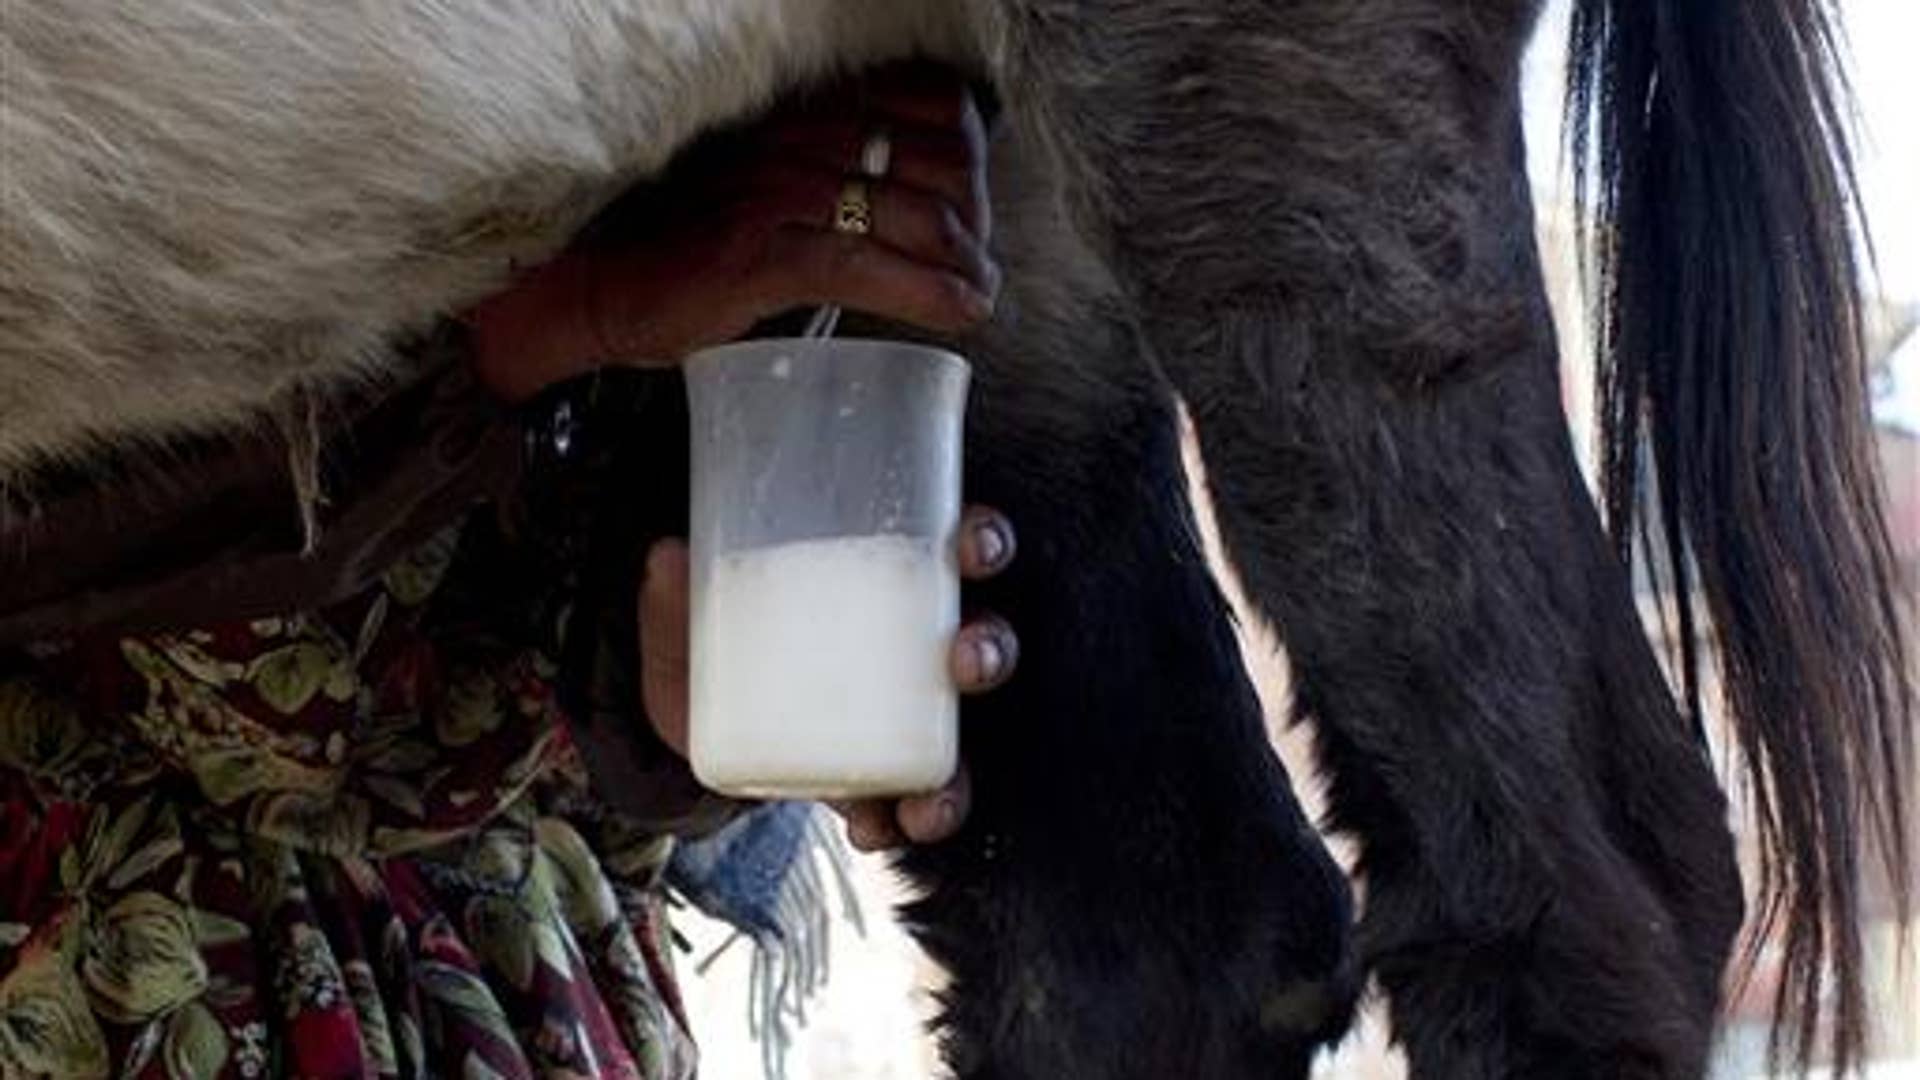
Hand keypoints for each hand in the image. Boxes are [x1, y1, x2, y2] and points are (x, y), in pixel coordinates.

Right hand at [466, 62, 997, 401]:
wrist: (593, 281)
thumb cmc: (685, 238)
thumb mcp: (773, 182)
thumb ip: (836, 176)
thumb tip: (926, 213)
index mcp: (805, 107)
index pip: (932, 103)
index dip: (969, 158)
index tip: (969, 206)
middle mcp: (797, 133)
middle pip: (941, 159)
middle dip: (973, 217)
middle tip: (973, 263)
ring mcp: (778, 189)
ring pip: (914, 212)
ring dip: (962, 262)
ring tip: (974, 294)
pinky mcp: (758, 251)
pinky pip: (867, 264)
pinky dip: (928, 293)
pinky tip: (959, 314)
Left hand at [638, 506, 1018, 849]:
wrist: (694, 722)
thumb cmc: (717, 648)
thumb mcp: (689, 618)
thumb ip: (677, 596)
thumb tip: (665, 556)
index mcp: (885, 587)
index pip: (954, 552)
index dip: (982, 543)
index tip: (973, 548)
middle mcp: (910, 654)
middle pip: (981, 644)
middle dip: (990, 651)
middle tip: (966, 659)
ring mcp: (901, 722)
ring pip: (962, 742)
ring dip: (958, 773)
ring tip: (930, 799)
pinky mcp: (875, 782)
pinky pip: (903, 805)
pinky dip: (892, 824)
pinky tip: (871, 832)